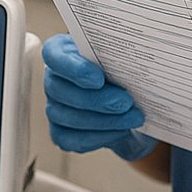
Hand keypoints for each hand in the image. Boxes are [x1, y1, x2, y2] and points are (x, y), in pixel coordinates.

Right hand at [42, 34, 154, 160]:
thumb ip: (124, 54)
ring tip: (132, 118)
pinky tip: (120, 131)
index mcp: (64, 52)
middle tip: (125, 102)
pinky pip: (71, 139)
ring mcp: (55, 107)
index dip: (72, 68)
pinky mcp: (61, 132)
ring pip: (66, 117)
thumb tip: (137, 54)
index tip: (98, 78)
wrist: (135, 104)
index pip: (53, 55)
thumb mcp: (128, 58)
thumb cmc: (128, 74)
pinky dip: (98, 137)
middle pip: (59, 90)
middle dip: (95, 99)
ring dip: (103, 121)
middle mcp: (55, 79)